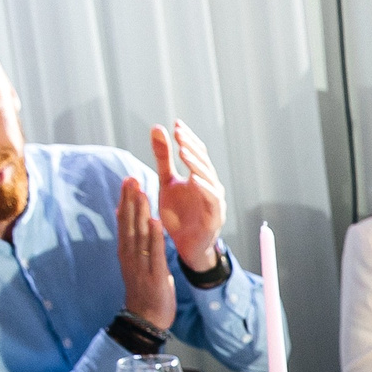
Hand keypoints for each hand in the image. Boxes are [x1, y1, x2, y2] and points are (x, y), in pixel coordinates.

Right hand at [119, 177, 177, 329]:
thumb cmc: (145, 291)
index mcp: (127, 253)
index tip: (127, 181)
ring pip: (139, 236)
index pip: (124, 222)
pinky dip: (155, 237)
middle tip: (131, 178)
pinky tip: (156, 221)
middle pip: (129, 224)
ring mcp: (141, 267)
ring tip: (142, 192)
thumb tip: (135, 223)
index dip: (125, 201)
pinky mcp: (154, 276)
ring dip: (140, 213)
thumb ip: (136, 244)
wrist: (146, 320)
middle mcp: (130, 257)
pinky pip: (154, 254)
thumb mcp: (137, 264)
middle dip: (130, 201)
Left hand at [151, 120, 226, 272]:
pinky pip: (212, 201)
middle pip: (203, 162)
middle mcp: (210, 186)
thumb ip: (163, 158)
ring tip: (183, 152)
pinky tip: (194, 179)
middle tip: (179, 133)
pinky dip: (205, 189)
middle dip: (191, 147)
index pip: (197, 152)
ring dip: (196, 165)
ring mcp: (214, 202)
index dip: (188, 138)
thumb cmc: (179, 215)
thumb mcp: (166, 182)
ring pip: (209, 178)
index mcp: (199, 177)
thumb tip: (157, 128)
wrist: (185, 247)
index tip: (176, 124)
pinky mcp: (214, 218)